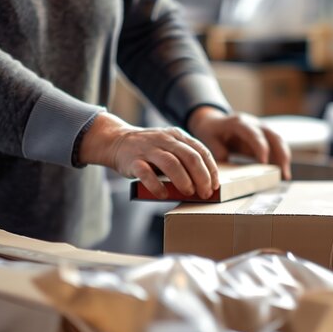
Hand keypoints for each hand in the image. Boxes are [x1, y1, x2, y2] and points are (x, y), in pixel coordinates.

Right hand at [79, 112, 219, 198]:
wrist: (117, 141)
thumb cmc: (150, 150)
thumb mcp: (170, 147)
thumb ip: (185, 160)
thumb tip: (204, 185)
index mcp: (178, 136)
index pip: (201, 151)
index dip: (211, 170)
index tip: (215, 185)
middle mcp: (165, 140)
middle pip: (189, 157)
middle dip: (201, 177)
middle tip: (205, 193)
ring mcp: (148, 149)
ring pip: (171, 163)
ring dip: (183, 180)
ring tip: (189, 193)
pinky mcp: (133, 161)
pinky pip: (146, 173)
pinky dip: (156, 185)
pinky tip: (163, 195)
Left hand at [188, 106, 291, 179]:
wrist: (213, 121)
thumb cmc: (211, 131)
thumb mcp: (209, 139)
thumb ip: (218, 150)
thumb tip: (228, 163)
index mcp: (239, 123)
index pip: (254, 134)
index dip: (260, 147)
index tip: (264, 163)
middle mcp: (253, 124)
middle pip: (273, 135)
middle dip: (280, 153)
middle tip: (282, 173)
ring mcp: (260, 129)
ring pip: (278, 140)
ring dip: (284, 157)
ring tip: (285, 176)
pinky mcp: (263, 137)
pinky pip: (276, 146)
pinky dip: (280, 158)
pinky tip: (281, 173)